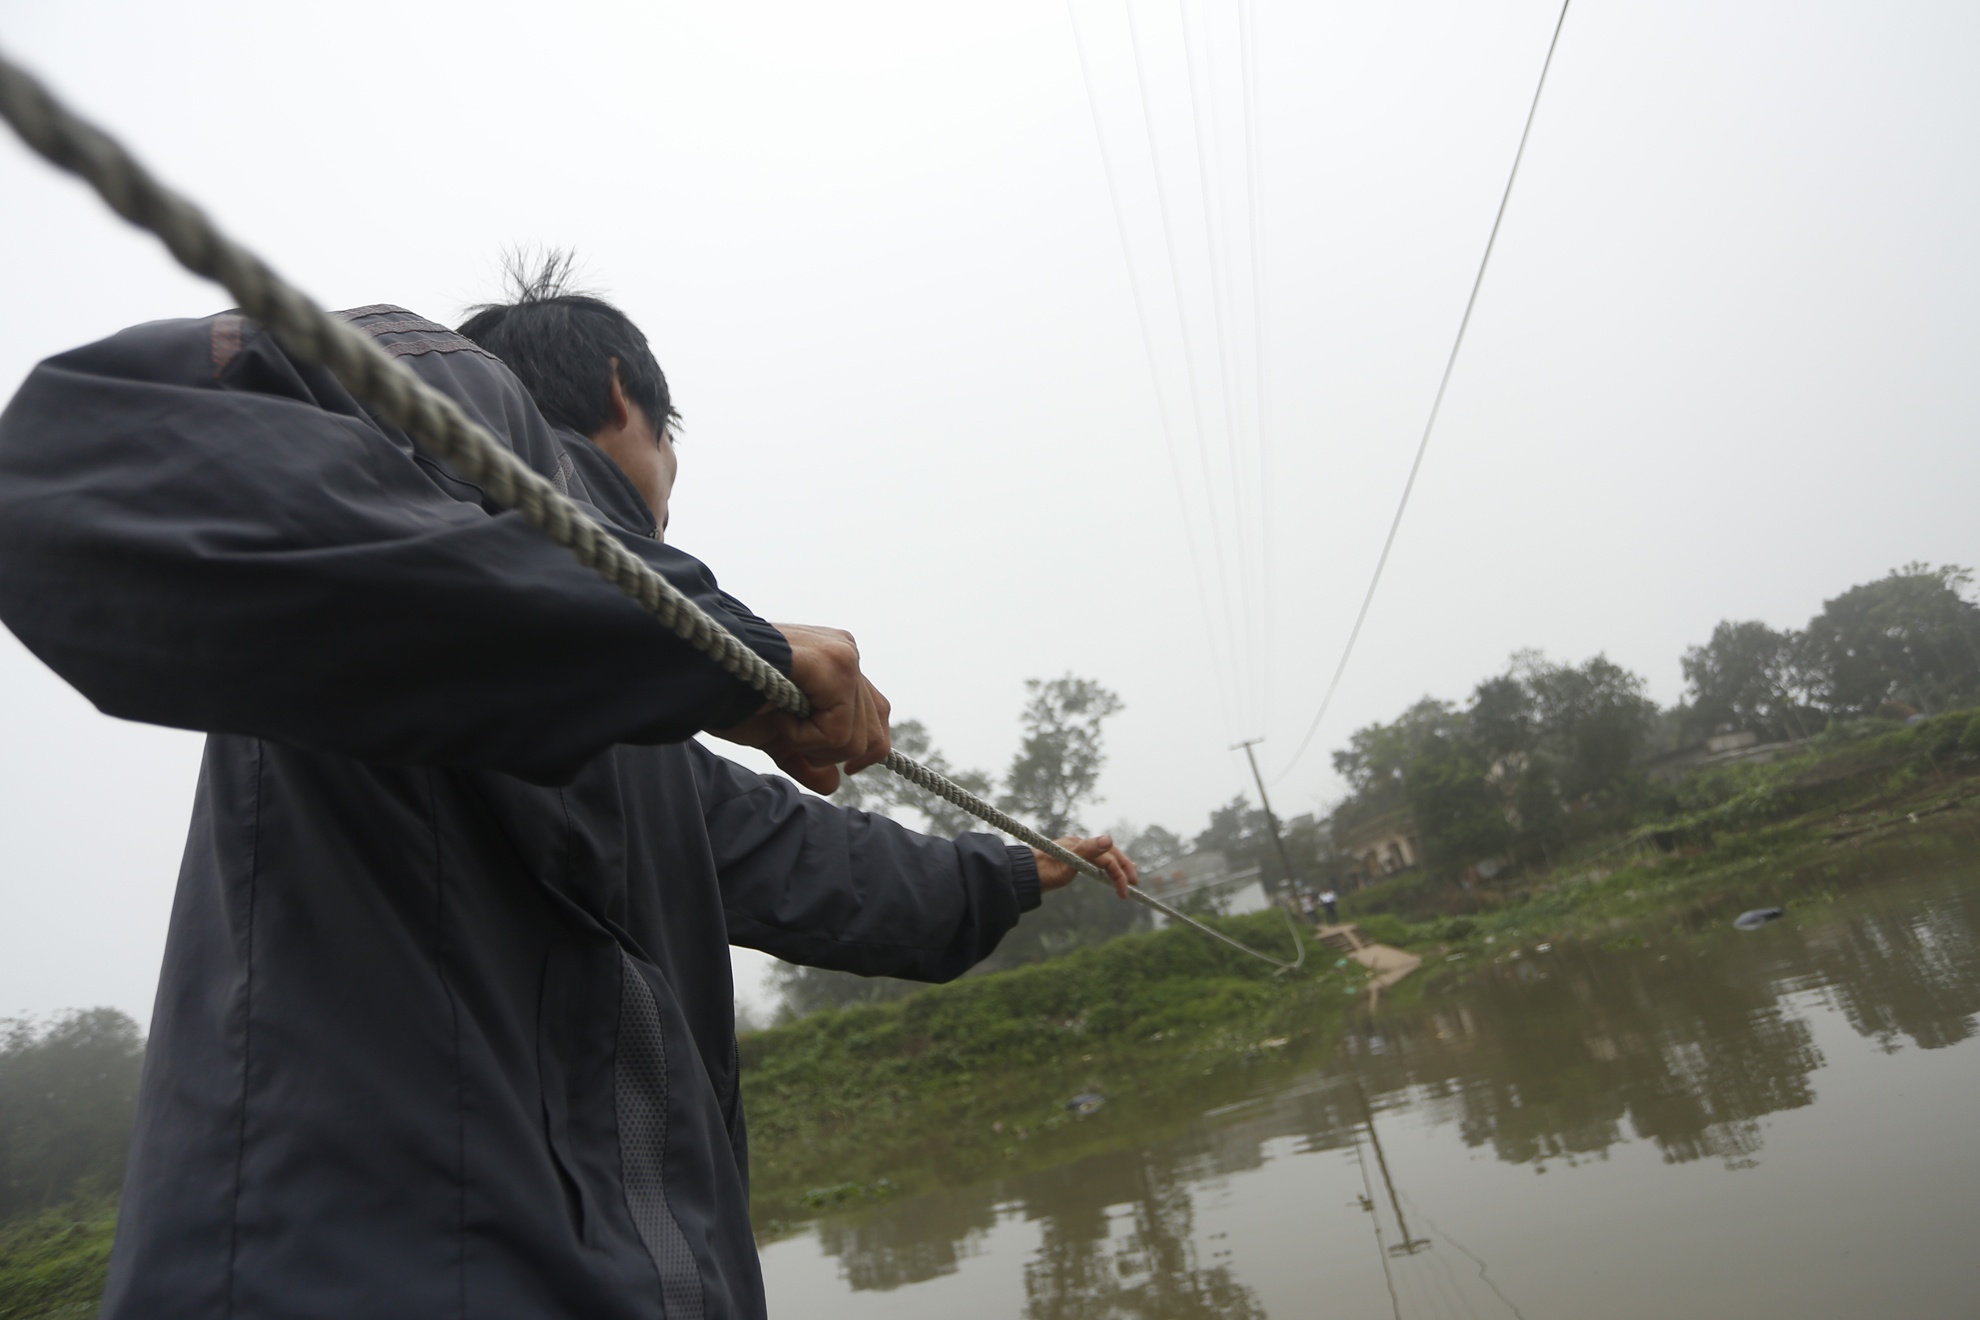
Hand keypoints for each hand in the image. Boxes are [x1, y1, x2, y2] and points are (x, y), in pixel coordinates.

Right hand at [711, 624, 890, 793]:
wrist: (702, 673)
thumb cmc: (734, 697)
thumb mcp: (779, 736)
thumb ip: (807, 759)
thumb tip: (834, 784)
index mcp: (838, 663)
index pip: (876, 714)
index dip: (865, 749)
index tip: (847, 770)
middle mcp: (847, 653)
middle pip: (872, 732)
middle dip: (828, 752)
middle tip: (785, 731)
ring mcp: (844, 656)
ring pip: (856, 738)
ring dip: (810, 744)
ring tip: (777, 717)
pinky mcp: (834, 663)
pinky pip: (839, 730)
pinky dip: (805, 737)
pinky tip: (779, 714)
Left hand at [1033, 834, 1139, 899]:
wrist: (1025, 874)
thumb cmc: (1043, 870)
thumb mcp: (1066, 861)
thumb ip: (1087, 850)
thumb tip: (1109, 839)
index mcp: (1081, 845)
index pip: (1107, 859)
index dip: (1118, 875)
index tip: (1125, 893)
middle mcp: (1082, 845)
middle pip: (1110, 854)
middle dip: (1124, 867)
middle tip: (1135, 883)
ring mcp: (1079, 851)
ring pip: (1105, 857)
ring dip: (1119, 867)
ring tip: (1130, 878)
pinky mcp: (1075, 859)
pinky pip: (1097, 861)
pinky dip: (1108, 867)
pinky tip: (1112, 873)